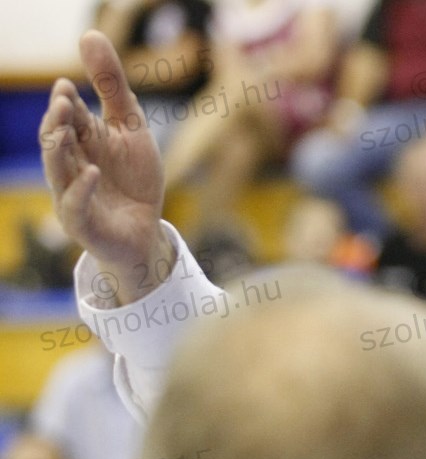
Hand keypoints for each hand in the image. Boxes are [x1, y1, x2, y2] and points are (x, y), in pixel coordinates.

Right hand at [39, 30, 171, 304]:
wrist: (145, 233)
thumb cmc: (134, 179)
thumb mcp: (131, 127)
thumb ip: (112, 86)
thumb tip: (90, 34)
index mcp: (80, 142)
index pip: (69, 119)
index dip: (67, 104)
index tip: (68, 85)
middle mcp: (70, 166)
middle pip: (56, 141)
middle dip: (57, 122)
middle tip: (64, 101)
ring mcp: (72, 195)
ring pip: (57, 170)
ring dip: (58, 150)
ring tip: (66, 129)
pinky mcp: (82, 223)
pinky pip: (75, 206)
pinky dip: (80, 189)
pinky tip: (91, 171)